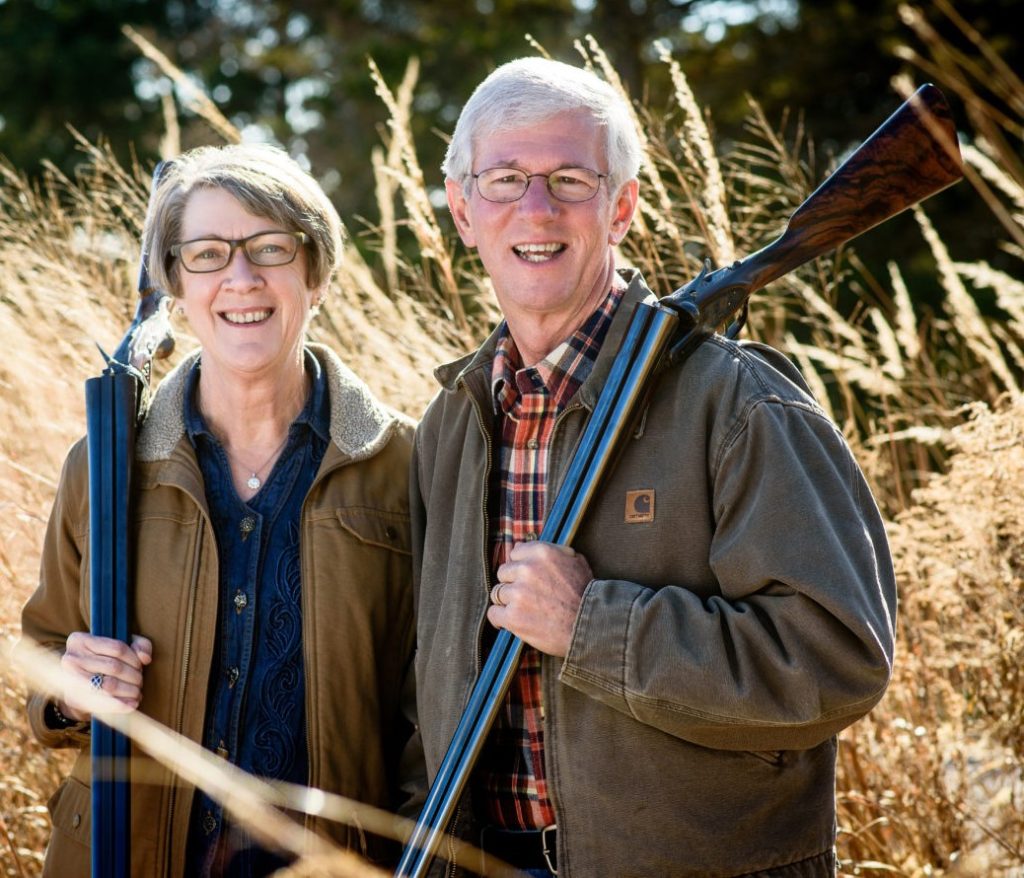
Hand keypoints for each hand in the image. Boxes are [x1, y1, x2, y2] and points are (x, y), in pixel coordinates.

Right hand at [59, 632, 153, 721]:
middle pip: (114, 667)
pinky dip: (120, 705)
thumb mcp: (122, 645)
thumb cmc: (104, 660)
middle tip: (139, 682)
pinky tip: (131, 705)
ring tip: (137, 693)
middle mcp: (71, 658)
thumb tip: (145, 658)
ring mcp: (69, 680)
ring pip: (109, 685)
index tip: (140, 666)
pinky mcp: (73, 699)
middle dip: (133, 677)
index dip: (134, 659)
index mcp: (80, 640)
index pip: (117, 648)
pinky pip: (101, 703)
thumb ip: (139, 645)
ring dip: (129, 691)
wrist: (78, 684)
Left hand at [487, 541, 592, 656]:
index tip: (527, 578)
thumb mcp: (575, 562)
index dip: (521, 567)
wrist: (590, 626)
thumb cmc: (586, 594)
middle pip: (503, 573)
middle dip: (513, 584)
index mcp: (541, 552)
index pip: (515, 554)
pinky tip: (512, 622)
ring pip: (497, 593)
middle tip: (527, 596)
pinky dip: (500, 619)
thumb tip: (522, 546)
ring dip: (508, 602)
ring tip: (524, 610)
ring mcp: (518, 593)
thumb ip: (550, 551)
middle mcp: (527, 569)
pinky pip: (493, 613)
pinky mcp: (513, 616)